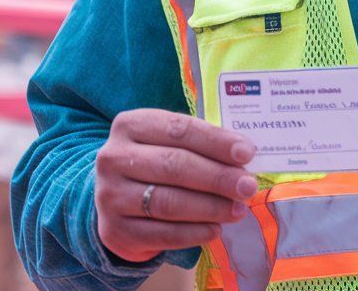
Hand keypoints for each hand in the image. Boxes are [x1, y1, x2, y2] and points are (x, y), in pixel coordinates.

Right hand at [95, 109, 257, 262]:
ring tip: (237, 209)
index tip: (247, 153)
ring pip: (168, 202)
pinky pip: (161, 234)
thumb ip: (200, 142)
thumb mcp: (168, 140)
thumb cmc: (154, 157)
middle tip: (247, 186)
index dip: (216, 141)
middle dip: (218, 177)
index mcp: (131, 125)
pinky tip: (215, 229)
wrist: (116, 194)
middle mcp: (114, 158)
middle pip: (175, 166)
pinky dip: (193, 233)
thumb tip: (243, 156)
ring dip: (210, 207)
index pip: (180, 129)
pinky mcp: (115, 231)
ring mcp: (110, 196)